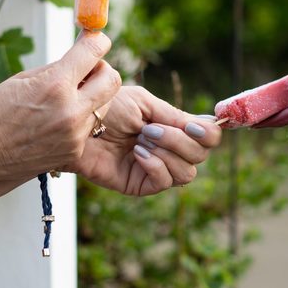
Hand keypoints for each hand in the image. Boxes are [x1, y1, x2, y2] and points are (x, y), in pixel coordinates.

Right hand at [0, 31, 120, 185]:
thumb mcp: (22, 80)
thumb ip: (58, 68)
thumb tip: (84, 56)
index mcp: (54, 86)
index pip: (94, 52)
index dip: (98, 42)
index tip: (97, 41)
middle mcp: (71, 110)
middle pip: (113, 80)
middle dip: (103, 71)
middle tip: (90, 71)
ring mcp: (76, 133)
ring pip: (105, 105)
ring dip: (94, 97)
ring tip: (70, 99)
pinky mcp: (76, 150)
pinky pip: (91, 126)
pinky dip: (82, 119)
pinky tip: (60, 121)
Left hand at [67, 86, 221, 195]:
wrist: (78, 122)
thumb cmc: (107, 108)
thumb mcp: (145, 103)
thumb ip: (175, 116)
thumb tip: (208, 126)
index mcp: (175, 128)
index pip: (210, 137)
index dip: (208, 133)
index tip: (190, 125)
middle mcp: (171, 149)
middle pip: (202, 155)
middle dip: (179, 140)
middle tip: (150, 129)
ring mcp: (157, 168)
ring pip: (187, 172)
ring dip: (167, 152)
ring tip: (141, 141)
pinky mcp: (141, 184)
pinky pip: (164, 182)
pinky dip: (155, 165)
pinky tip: (137, 154)